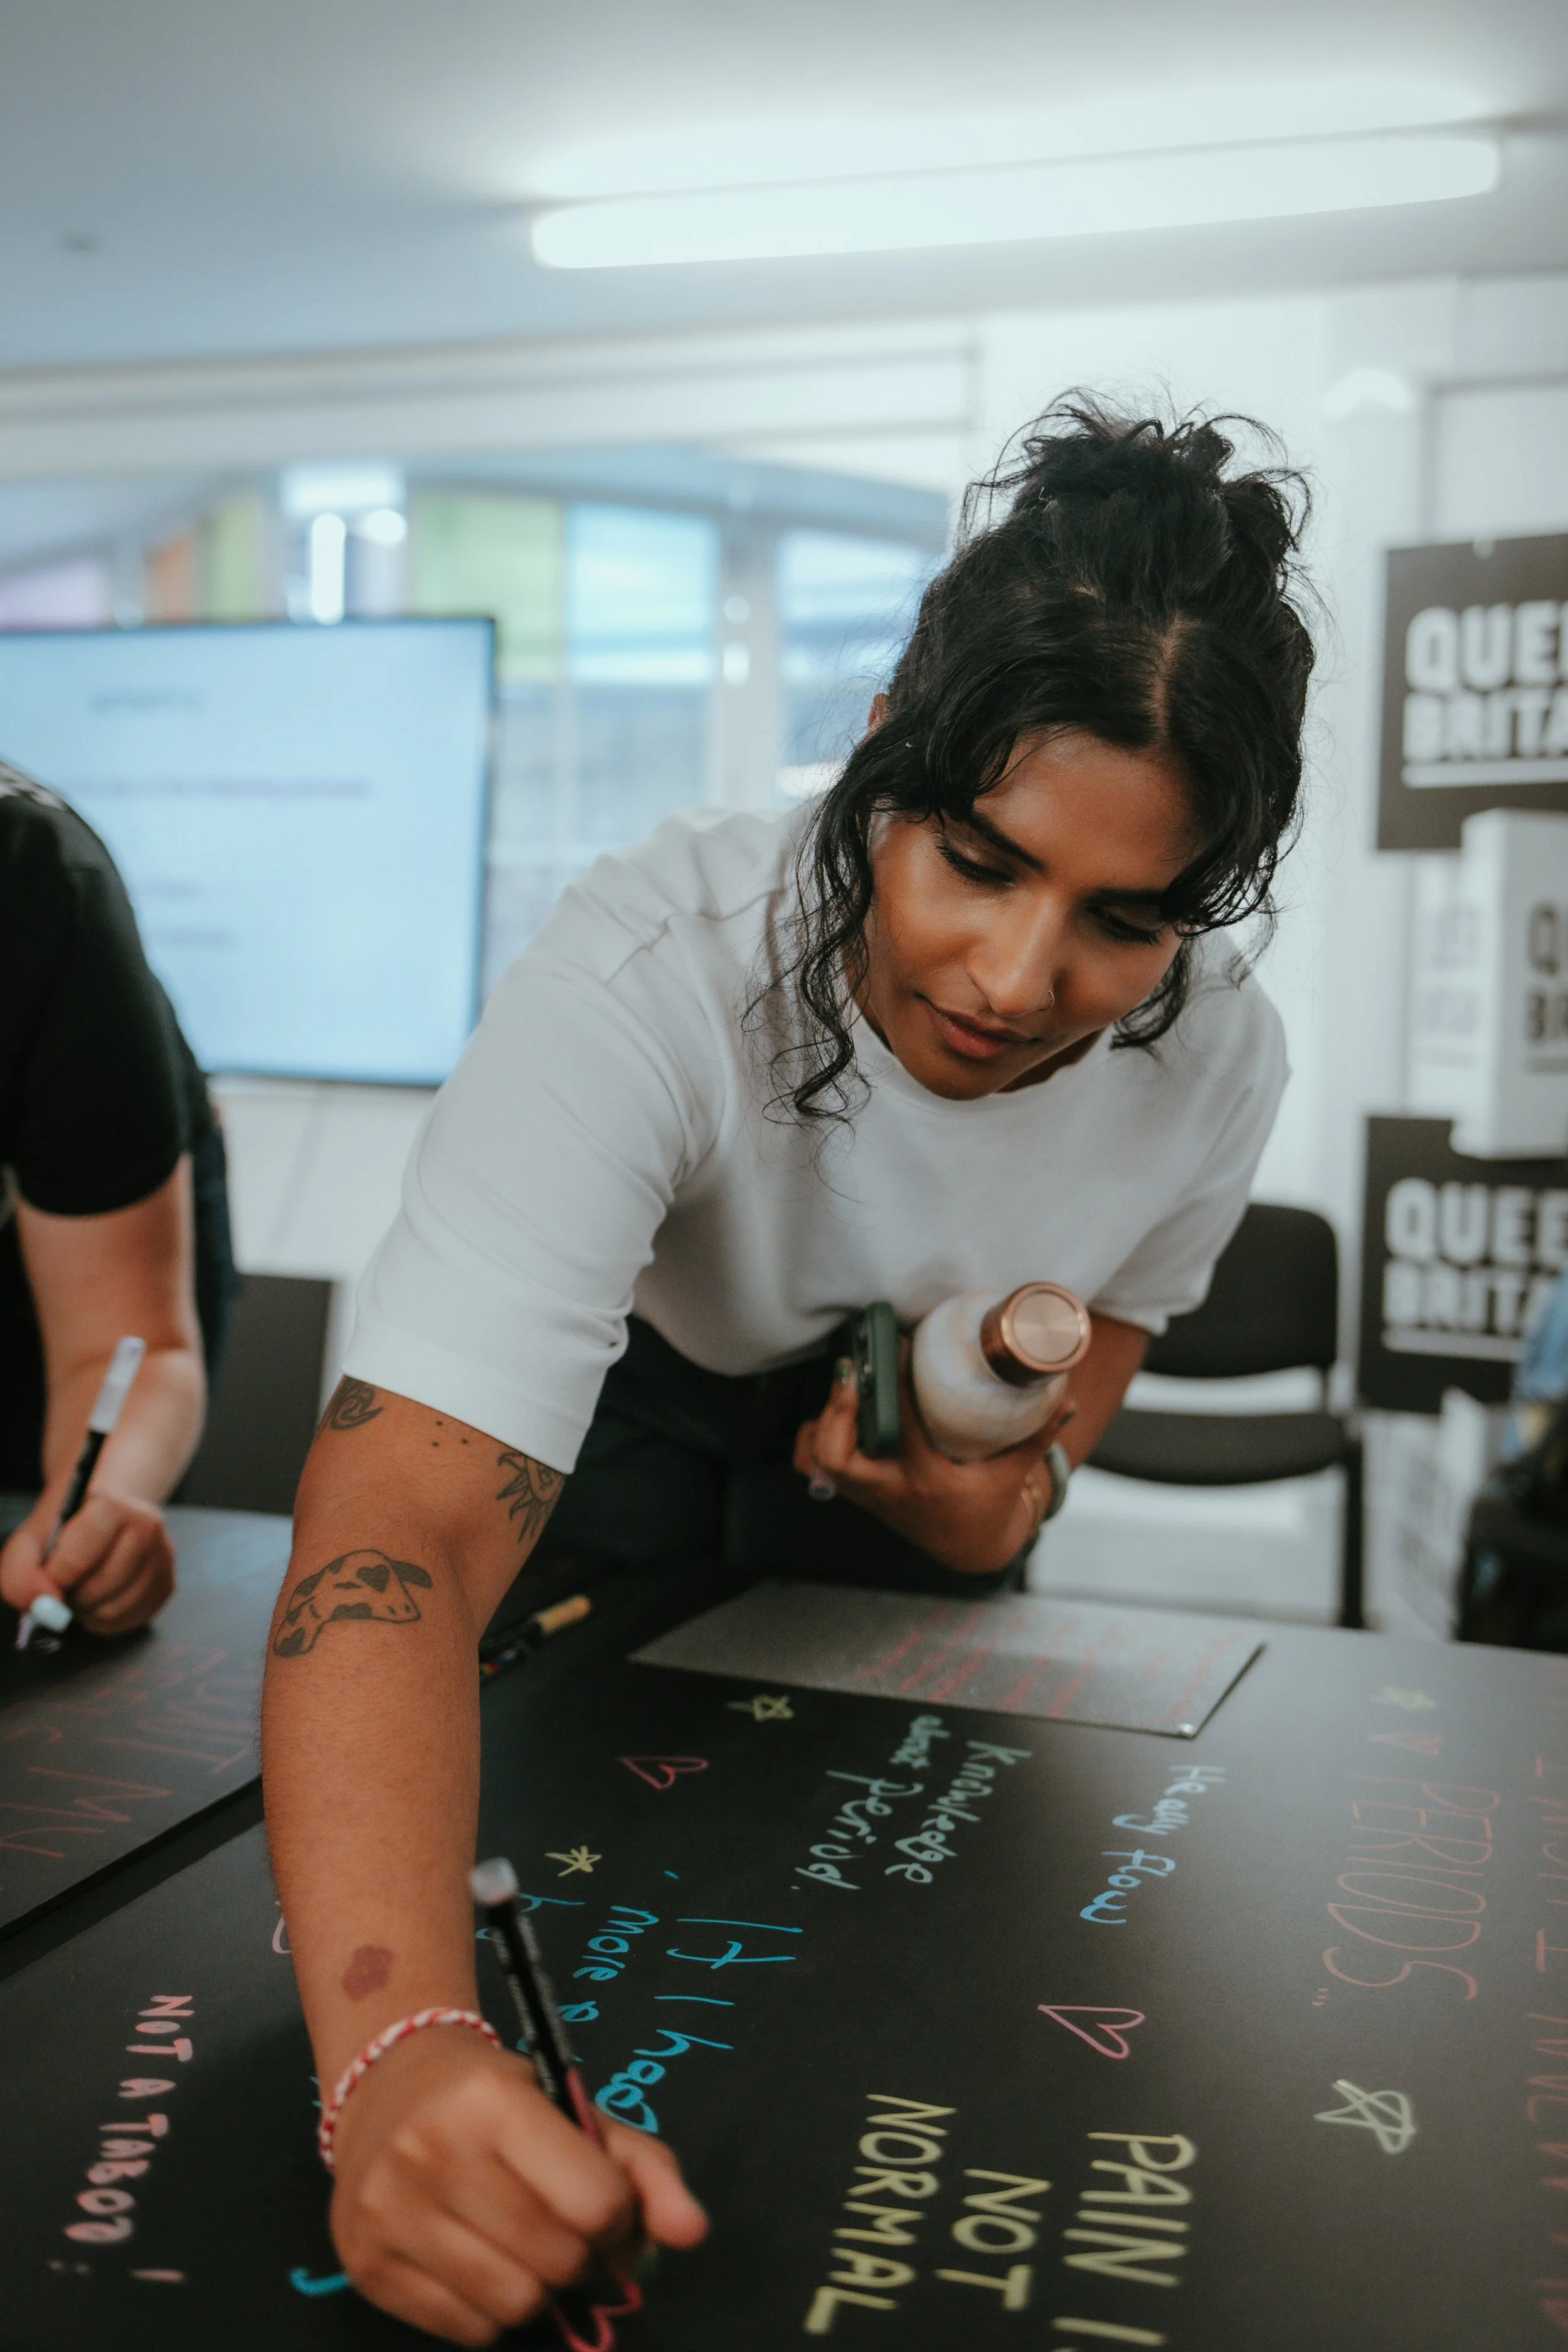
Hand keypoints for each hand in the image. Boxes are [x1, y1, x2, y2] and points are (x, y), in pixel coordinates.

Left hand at [0, 1486, 174, 1634]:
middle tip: (65, 1584)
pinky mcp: (167, 1584)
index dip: (56, 1577)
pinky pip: (130, 1622)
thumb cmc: (64, 1531)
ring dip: (88, 1611)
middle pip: (100, 1587)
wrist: (100, 1518)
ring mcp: (162, 1557)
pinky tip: (100, 1600)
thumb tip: (47, 1604)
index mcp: (113, 1506)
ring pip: (116, 1609)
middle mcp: (147, 1527)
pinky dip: (106, 1621)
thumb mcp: (29, 1542)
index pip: (79, 1557)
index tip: (48, 1576)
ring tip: (82, 1591)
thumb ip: (24, 1573)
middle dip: (73, 1596)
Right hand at [330, 2025, 708, 2346]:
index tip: (604, 2207)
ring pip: (513, 2305)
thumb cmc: (501, 2100)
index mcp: (493, 2100)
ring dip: (539, 2290)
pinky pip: (466, 2331)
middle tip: (565, 2230)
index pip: (595, 2203)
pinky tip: (482, 2264)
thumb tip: (692, 2234)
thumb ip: (648, 2170)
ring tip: (526, 2249)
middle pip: (557, 2262)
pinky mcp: (364, 2263)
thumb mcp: (576, 2111)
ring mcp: (389, 2211)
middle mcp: (433, 2150)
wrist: (388, 2085)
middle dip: (580, 2257)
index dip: (618, 2219)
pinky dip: (491, 2313)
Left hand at [793, 1352, 1064, 1575]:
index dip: (895, 1385)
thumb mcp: (1014, 1472)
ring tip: (843, 1385)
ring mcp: (868, 1495)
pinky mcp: (856, 1493)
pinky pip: (816, 1467)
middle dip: (839, 1409)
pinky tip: (833, 1414)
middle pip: (840, 1454)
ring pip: (820, 1460)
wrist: (969, 1548)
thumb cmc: (990, 1505)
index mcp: (929, 1482)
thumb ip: (1037, 1435)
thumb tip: (1066, 1399)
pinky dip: (816, 1439)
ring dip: (824, 1422)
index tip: (897, 1346)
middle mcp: (890, 1490)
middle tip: (852, 1369)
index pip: (903, 1430)